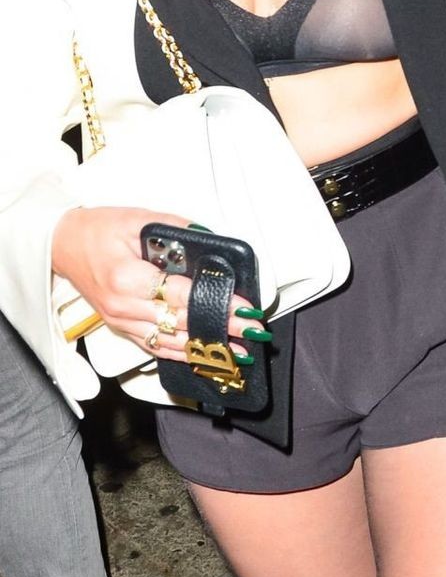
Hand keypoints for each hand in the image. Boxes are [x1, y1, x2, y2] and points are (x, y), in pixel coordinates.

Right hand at [51, 207, 259, 362]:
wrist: (62, 244)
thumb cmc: (98, 230)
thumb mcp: (140, 220)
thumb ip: (179, 233)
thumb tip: (212, 245)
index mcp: (128, 278)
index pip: (183, 297)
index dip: (217, 304)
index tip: (245, 309)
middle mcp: (124, 307)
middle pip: (181, 323)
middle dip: (221, 328)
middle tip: (252, 332)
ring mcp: (121, 321)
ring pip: (170, 342)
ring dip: (205, 348)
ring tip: (237, 352)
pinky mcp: (121, 328)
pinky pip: (155, 347)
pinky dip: (182, 353)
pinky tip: (204, 356)